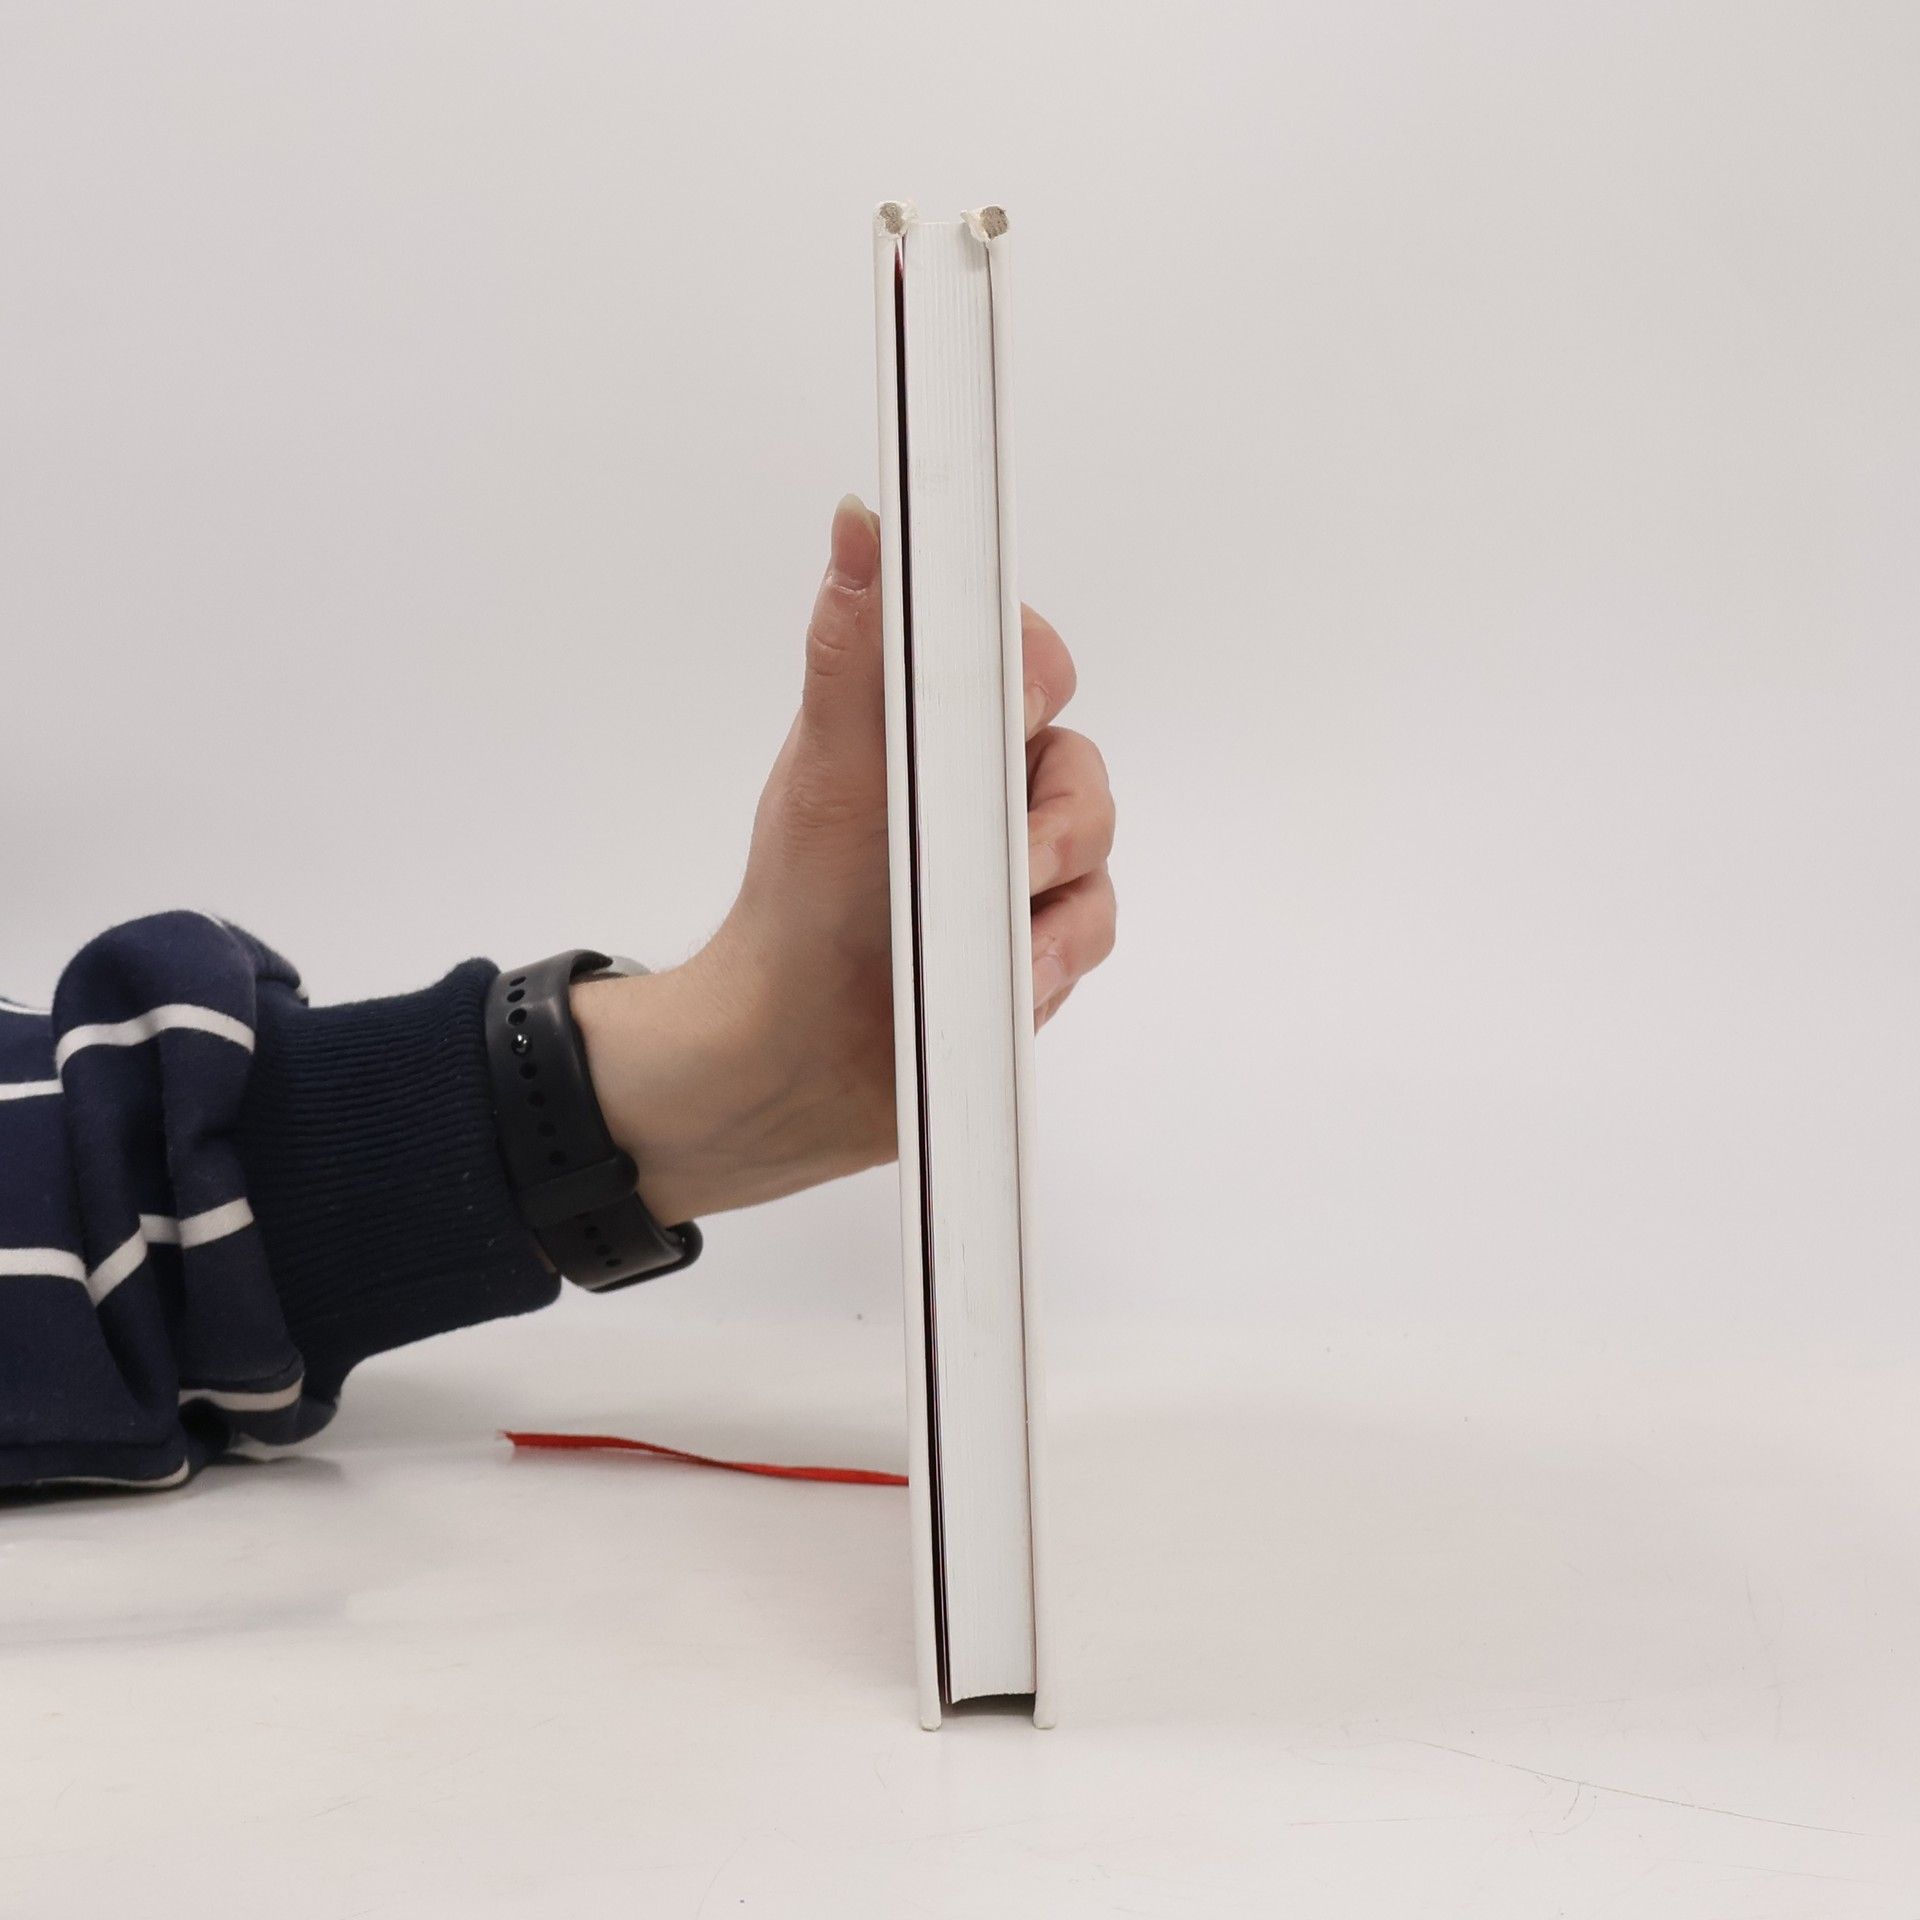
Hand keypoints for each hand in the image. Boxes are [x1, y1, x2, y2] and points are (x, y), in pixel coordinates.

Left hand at [572, 495, 1116, 1223]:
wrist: (798, 1058)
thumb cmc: (801, 909)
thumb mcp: (830, 768)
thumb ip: (856, 649)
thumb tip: (861, 523)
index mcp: (928, 722)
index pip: (1023, 659)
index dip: (1027, 685)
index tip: (1006, 720)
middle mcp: (978, 785)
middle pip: (1076, 756)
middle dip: (1049, 809)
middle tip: (1000, 853)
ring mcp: (1012, 863)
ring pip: (1097, 844)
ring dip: (1053, 891)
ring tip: (993, 933)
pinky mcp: (1037, 936)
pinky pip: (1096, 924)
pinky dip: (1056, 952)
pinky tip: (1008, 978)